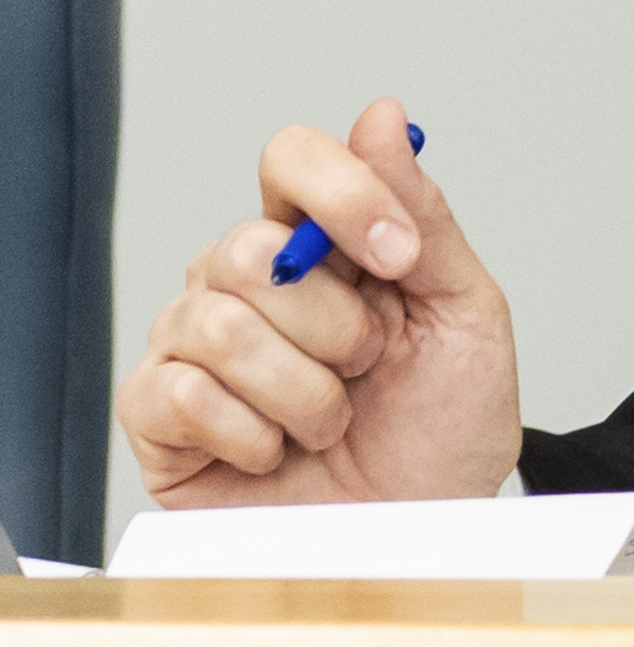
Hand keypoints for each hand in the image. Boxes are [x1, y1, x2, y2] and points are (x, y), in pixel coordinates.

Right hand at [118, 98, 523, 506]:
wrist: (429, 530)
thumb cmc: (444, 426)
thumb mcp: (464, 313)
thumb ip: (422, 217)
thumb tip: (380, 116)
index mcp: (319, 244)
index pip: (291, 159)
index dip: (342, 195)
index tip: (398, 256)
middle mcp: (245, 283)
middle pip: (247, 247)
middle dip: (335, 323)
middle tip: (368, 366)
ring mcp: (195, 348)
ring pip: (218, 322)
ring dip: (306, 390)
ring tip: (332, 420)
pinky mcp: (157, 419)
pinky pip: (181, 394)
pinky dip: (254, 433)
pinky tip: (278, 451)